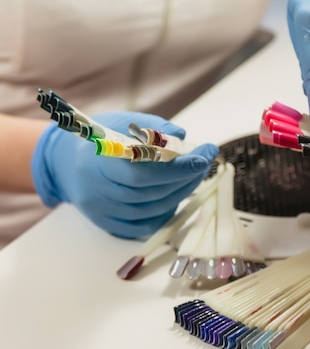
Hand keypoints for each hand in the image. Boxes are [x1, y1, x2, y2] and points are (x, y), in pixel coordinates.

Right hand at [31, 111, 217, 238]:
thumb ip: (153, 128)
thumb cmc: (100, 137)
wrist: (65, 162)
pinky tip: (177, 193)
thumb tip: (183, 136)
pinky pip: (145, 225)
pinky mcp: (108, 224)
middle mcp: (97, 190)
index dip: (177, 168)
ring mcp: (102, 211)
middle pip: (152, 192)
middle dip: (186, 177)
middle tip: (205, 161)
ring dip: (182, 192)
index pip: (143, 171)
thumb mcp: (123, 122)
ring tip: (195, 175)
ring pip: (153, 209)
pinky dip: (167, 210)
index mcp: (98, 159)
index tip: (203, 156)